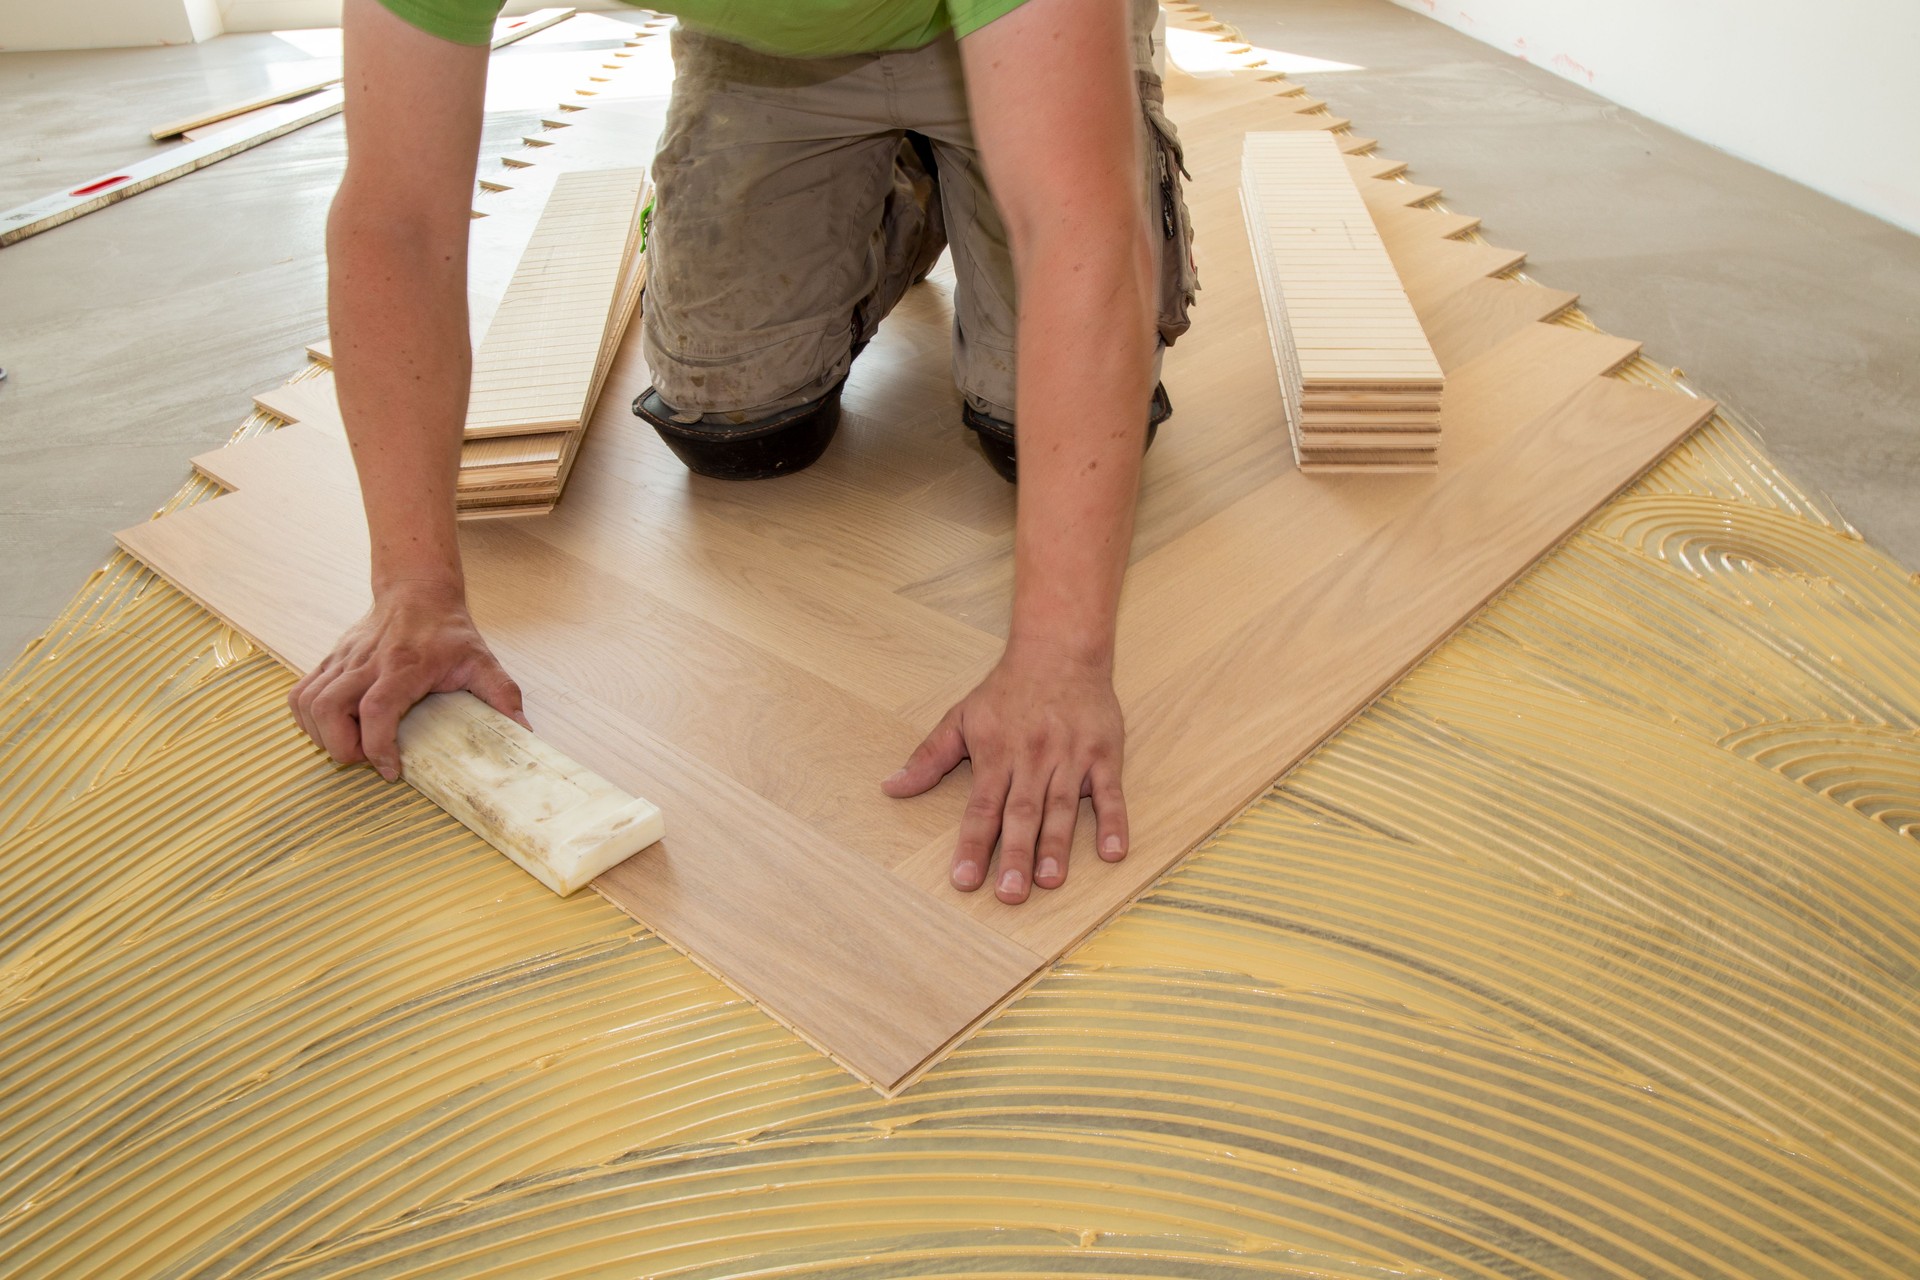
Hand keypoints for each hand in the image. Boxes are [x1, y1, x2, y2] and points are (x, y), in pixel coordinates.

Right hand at [288, 580, 525, 780]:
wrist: (417, 591)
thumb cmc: (449, 632)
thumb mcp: (483, 661)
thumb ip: (502, 697)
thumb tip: (522, 733)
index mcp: (405, 665)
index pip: (378, 707)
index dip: (377, 745)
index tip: (391, 770)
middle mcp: (367, 662)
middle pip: (330, 708)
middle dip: (341, 746)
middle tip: (366, 759)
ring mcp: (342, 661)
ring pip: (308, 702)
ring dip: (320, 735)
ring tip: (349, 747)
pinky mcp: (328, 661)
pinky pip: (299, 694)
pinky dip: (305, 720)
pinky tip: (329, 731)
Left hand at [883, 642, 1127, 902]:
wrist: (1059, 649)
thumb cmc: (1007, 689)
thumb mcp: (961, 717)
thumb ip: (928, 757)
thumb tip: (891, 788)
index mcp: (996, 754)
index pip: (981, 808)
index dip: (972, 846)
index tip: (963, 881)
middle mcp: (1033, 758)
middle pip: (1022, 814)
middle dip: (1015, 856)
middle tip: (1010, 895)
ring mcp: (1070, 756)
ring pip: (1061, 807)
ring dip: (1056, 846)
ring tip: (1050, 881)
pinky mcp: (1104, 753)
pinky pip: (1111, 792)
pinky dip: (1113, 822)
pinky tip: (1113, 852)